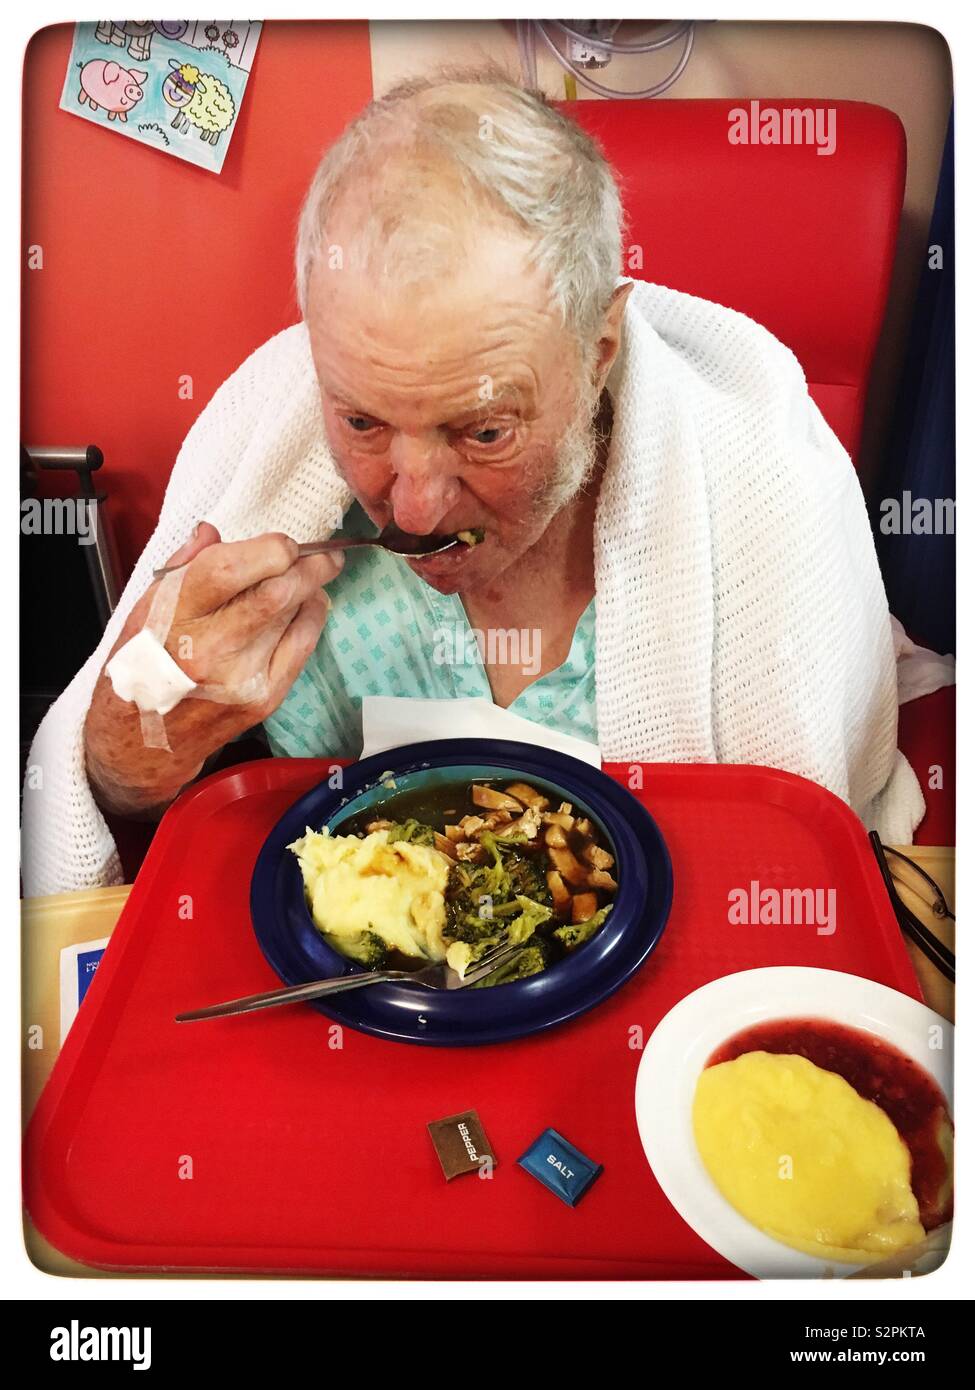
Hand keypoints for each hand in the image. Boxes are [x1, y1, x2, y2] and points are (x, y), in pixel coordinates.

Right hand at [85, 524, 342, 813]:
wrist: (142, 740)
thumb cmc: (142, 665)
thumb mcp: (145, 607)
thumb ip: (183, 566)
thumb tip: (214, 531)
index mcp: (174, 616)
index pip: (230, 568)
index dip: (269, 547)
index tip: (283, 542)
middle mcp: (210, 647)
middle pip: (276, 592)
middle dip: (309, 565)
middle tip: (322, 554)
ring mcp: (242, 676)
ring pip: (295, 615)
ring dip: (312, 589)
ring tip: (314, 575)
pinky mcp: (265, 697)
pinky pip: (303, 645)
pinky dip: (312, 618)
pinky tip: (309, 606)